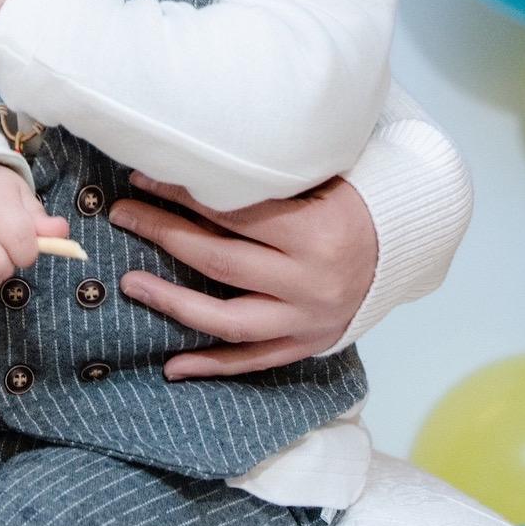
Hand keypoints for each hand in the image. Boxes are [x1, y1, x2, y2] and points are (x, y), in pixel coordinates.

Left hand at [108, 171, 378, 374]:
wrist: (401, 248)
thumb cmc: (352, 202)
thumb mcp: (322, 178)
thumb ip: (270, 178)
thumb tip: (195, 159)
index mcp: (316, 232)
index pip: (235, 213)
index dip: (184, 194)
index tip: (143, 177)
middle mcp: (311, 282)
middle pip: (221, 260)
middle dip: (164, 234)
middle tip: (122, 214)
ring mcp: (308, 319)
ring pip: (230, 319)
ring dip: (174, 303)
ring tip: (131, 283)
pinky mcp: (306, 345)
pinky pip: (253, 361)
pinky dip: (212, 365)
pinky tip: (173, 366)